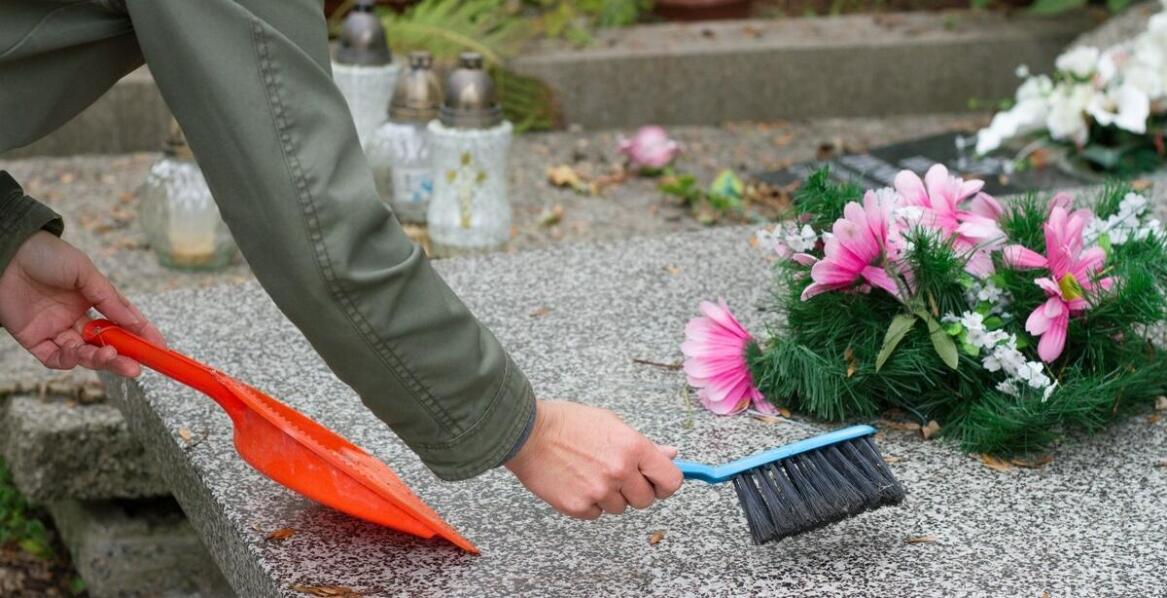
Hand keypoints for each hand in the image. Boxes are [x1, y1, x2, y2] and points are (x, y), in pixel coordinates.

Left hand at [0, 232, 163, 376]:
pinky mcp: (34, 339)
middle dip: (122, 357)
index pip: (122, 322)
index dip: (141, 335)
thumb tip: (136, 322)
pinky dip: (69, 361)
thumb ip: (110, 300)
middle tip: (136, 367)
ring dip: (98, 359)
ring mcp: (55, 329)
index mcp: (91, 299)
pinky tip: (79, 354)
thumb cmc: (45, 254)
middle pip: (104, 344)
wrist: (5, 252)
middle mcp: (75, 317)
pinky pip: (54, 358)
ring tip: (110, 356)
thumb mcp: (85, 272)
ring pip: (82, 354)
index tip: (159, 348)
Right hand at [505, 400, 683, 518]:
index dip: (665, 483)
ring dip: (610, 496)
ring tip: (589, 473)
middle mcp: (619, 471)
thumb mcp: (611, 423)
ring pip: (620, 508)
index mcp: (632, 447)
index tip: (658, 482)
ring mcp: (599, 491)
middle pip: (646, 500)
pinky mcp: (578, 507)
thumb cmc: (567, 423)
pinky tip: (576, 482)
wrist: (527, 434)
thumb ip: (643, 444)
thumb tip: (669, 454)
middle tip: (616, 475)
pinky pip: (596, 514)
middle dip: (635, 490)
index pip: (670, 480)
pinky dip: (589, 503)